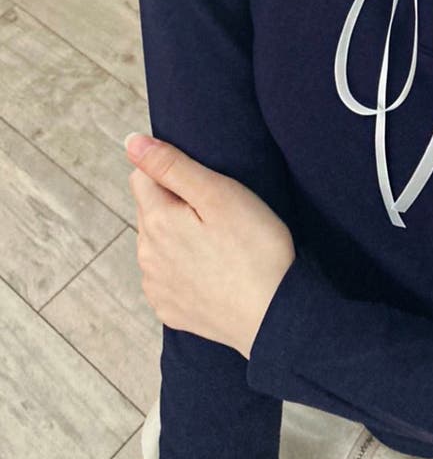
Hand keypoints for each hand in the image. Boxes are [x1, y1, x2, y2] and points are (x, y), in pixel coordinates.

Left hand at [125, 132, 295, 359]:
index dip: (173, 172)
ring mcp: (157, 287)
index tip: (207, 182)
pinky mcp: (171, 310)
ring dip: (180, 236)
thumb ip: (172, 166)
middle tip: (221, 211)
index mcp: (156, 222)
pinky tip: (215, 270)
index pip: (142, 177)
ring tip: (222, 242)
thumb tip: (132, 142)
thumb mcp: (220, 194)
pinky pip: (169, 276)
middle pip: (151, 211)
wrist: (274, 315)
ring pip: (159, 244)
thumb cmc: (255, 248)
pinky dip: (185, 268)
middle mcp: (146, 255)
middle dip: (176, 204)